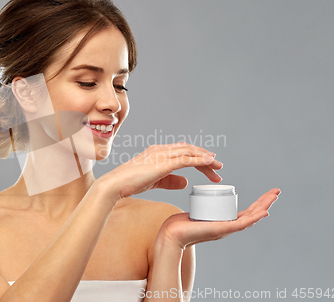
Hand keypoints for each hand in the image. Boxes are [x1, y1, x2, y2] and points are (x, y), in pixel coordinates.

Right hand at [97, 142, 222, 199]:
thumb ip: (171, 181)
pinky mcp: (163, 163)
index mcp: (157, 152)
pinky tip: (209, 165)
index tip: (209, 165)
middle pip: (189, 150)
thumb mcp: (155, 182)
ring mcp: (161, 154)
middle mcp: (161, 149)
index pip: (182, 151)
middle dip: (205, 158)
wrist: (115, 184)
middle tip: (218, 168)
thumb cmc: (130, 183)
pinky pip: (186, 160)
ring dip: (206, 159)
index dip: (197, 156)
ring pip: (190, 152)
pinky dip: (200, 161)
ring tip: (218, 168)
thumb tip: (186, 182)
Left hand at [157, 188, 280, 248]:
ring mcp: (226, 229)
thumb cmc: (180, 225)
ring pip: (250, 217)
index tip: (268, 193)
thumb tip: (202, 199)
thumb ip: (202, 208)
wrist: (171, 235)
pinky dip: (253, 218)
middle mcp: (228, 226)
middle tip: (277, 191)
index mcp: (224, 222)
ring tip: (274, 196)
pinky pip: (241, 224)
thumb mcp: (197, 212)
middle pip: (251, 213)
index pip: (245, 211)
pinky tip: (264, 212)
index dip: (258, 202)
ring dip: (264, 207)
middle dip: (265, 202)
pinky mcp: (221, 229)